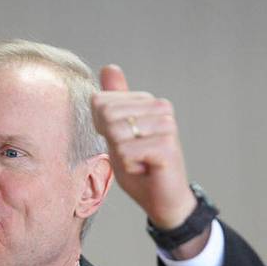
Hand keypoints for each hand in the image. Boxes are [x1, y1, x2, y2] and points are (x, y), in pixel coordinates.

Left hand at [91, 64, 195, 229]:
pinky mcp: (166, 146)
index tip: (122, 142)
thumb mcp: (118, 133)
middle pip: (107, 115)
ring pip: (116, 134)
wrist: (163, 198)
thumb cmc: (140, 167)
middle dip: (111, 142)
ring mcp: (166, 125)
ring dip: (122, 156)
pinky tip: (145, 168)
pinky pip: (127, 152)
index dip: (102, 128)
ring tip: (140, 161)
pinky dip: (130, 166)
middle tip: (132, 154)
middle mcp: (161, 107)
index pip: (100, 102)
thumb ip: (114, 102)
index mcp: (148, 102)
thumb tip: (109, 67)